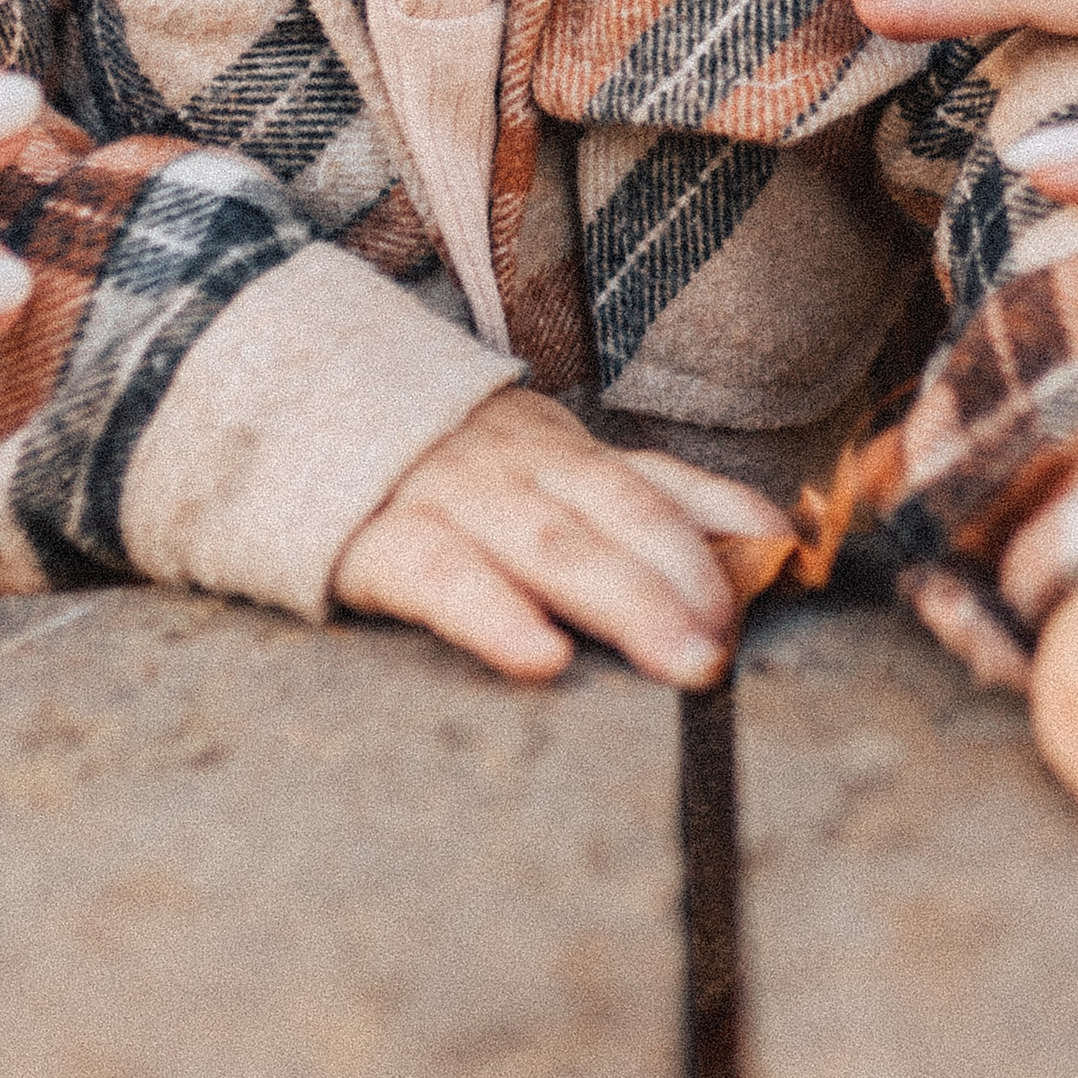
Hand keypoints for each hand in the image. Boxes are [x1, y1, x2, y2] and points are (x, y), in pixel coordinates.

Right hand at [331, 386, 788, 689]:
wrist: (289, 418)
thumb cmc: (444, 477)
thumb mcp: (540, 474)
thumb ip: (640, 503)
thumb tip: (767, 541)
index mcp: (559, 453)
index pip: (656, 480)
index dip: (722, 516)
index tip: (787, 554)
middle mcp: (517, 466)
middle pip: (620, 516)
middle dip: (690, 579)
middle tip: (736, 646)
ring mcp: (451, 498)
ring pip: (552, 545)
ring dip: (626, 603)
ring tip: (684, 660)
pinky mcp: (377, 543)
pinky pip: (443, 579)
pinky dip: (495, 616)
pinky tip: (540, 657)